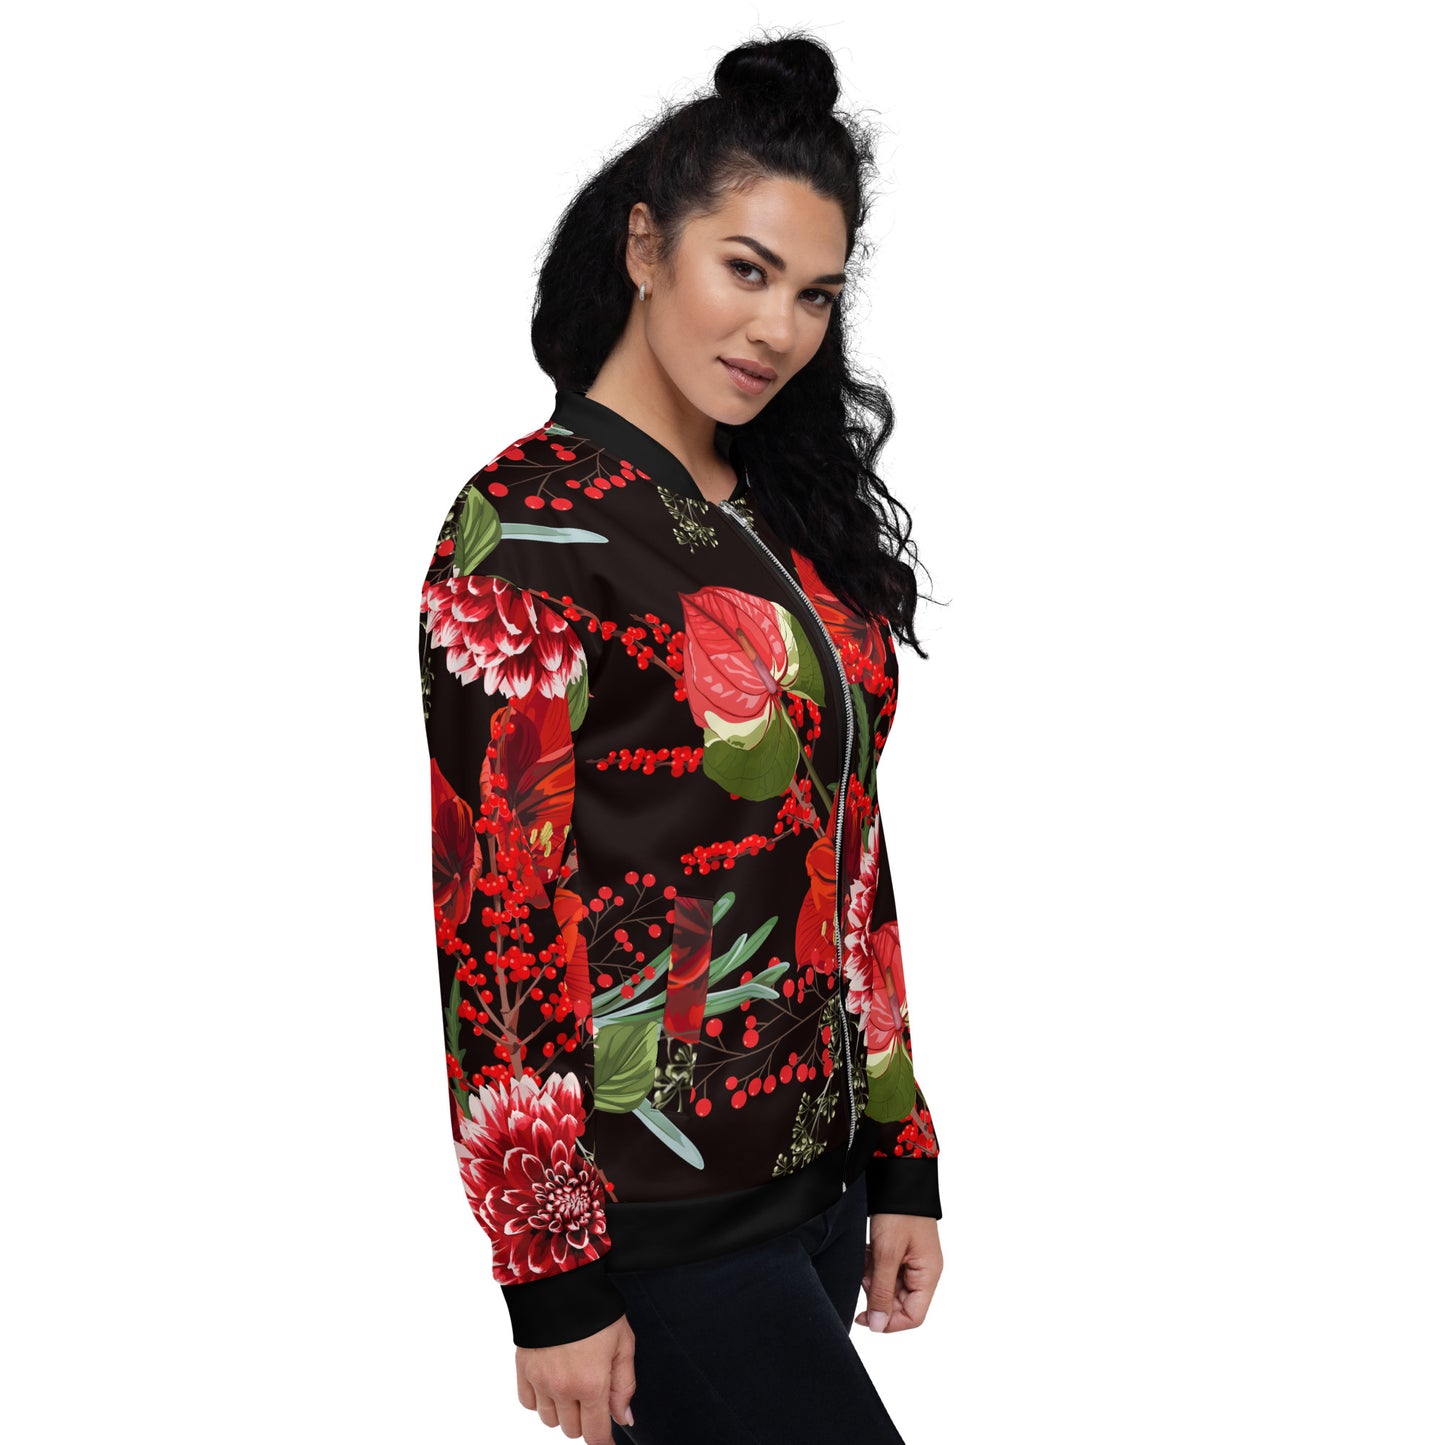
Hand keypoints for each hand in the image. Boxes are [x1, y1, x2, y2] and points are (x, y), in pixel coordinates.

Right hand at [515, 1313, 636, 1443]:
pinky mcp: (522, 1369)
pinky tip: (551, 1381)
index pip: (595, 1434)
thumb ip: (624, 1385)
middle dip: (585, 1419)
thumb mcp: (623, 1342)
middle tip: (593, 1395)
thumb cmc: (597, 1310)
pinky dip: (540, 1400)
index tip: (607, 1441)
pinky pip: (528, 1403)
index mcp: (591, 1383)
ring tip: (572, 1384)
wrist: (559, 1281)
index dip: (604, 1443)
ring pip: (550, 1421)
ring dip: (562, 1411)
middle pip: (572, 1430)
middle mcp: (562, 1388)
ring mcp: (539, 1380)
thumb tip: (623, 1419)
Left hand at [855, 1212, 942, 1332]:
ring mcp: (912, 1260)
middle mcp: (923, 1271)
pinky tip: (867, 1251)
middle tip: (863, 1276)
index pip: (913, 1316)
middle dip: (877, 1293)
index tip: (865, 1316)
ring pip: (889, 1286)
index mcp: (928, 1274)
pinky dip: (872, 1264)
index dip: (889, 1321)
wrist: (899, 1176)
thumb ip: (881, 1291)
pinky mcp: (901, 1250)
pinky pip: (886, 1269)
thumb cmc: (898, 1213)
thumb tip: (878, 1326)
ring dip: (873, 1278)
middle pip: (900, 1302)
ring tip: (866, 1258)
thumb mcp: (886, 1254)